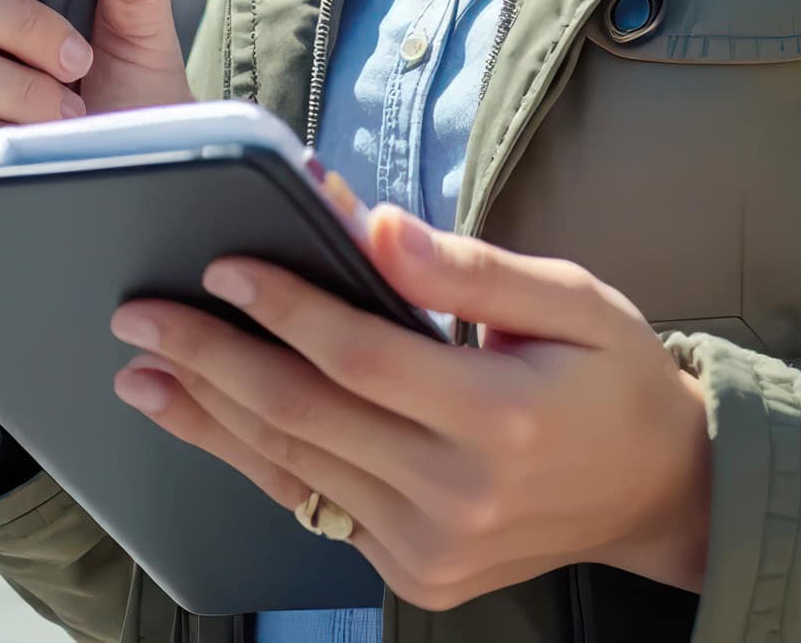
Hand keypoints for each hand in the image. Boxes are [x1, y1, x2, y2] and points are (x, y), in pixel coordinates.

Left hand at [108, 199, 712, 610]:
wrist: (660, 492)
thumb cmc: (615, 375)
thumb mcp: (572, 297)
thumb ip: (469, 269)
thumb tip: (373, 227)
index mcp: (499, 417)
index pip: (360, 356)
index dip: (286, 307)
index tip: (222, 264)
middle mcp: (456, 496)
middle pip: (305, 416)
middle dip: (211, 359)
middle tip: (140, 315)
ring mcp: (429, 547)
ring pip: (293, 468)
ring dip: (208, 415)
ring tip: (142, 370)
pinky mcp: (413, 573)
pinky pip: (315, 506)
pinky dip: (254, 459)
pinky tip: (210, 421)